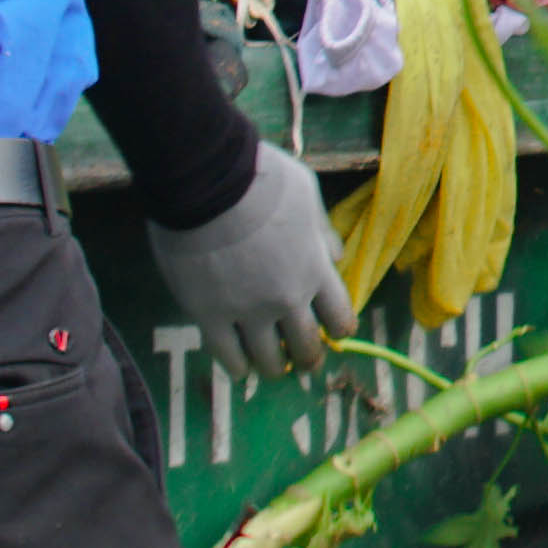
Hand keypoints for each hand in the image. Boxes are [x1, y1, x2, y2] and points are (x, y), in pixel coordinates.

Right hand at [149, 136, 356, 383]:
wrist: (208, 183)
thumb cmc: (261, 179)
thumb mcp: (307, 194)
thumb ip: (321, 231)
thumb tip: (336, 256)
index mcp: (315, 269)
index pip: (340, 317)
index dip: (339, 329)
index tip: (334, 332)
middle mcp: (287, 298)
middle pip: (306, 346)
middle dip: (308, 357)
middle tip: (304, 360)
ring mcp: (247, 311)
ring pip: (268, 359)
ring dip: (273, 367)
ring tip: (271, 367)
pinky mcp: (209, 316)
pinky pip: (226, 355)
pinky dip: (237, 367)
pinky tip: (239, 368)